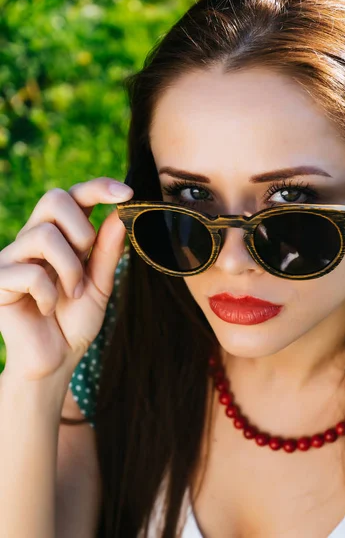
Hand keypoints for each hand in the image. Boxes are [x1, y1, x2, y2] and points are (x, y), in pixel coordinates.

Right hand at [0, 177, 132, 382]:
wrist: (54, 360)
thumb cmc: (74, 321)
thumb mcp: (100, 283)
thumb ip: (108, 250)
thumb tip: (121, 213)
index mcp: (60, 235)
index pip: (75, 196)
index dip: (99, 187)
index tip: (127, 193)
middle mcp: (33, 238)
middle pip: (54, 198)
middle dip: (82, 229)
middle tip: (87, 260)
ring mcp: (13, 257)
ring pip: (44, 234)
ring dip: (70, 269)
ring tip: (71, 294)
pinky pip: (29, 272)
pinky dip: (48, 294)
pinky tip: (45, 308)